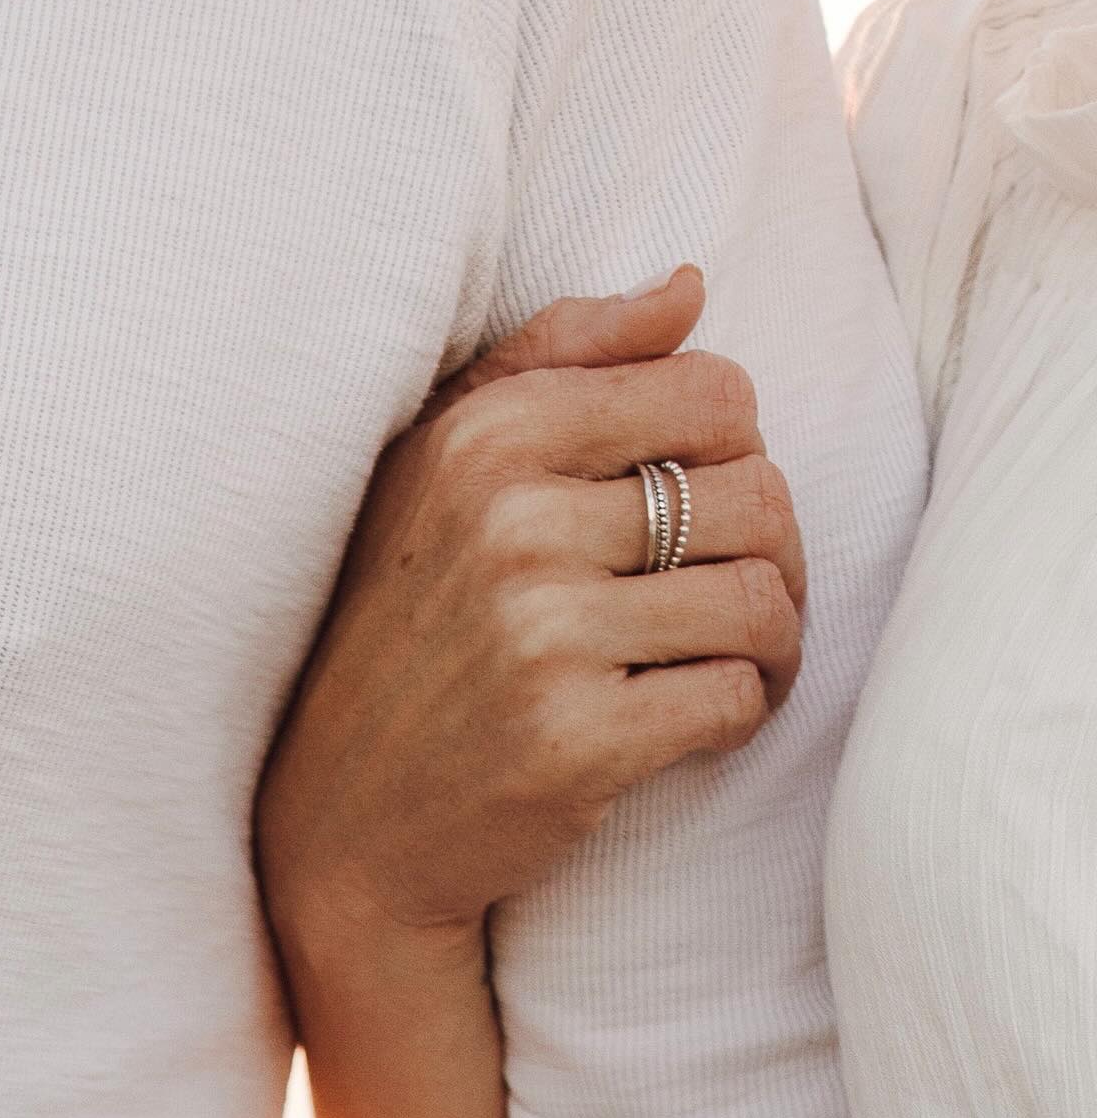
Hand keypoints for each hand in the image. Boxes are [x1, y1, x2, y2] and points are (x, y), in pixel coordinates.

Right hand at [258, 267, 805, 978]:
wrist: (340, 828)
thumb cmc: (403, 633)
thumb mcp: (442, 467)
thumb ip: (560, 356)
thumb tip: (690, 288)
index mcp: (490, 436)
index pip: (713, 392)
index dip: (739, 451)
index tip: (709, 508)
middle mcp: (512, 524)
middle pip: (757, 494)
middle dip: (774, 551)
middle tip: (740, 598)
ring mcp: (543, 637)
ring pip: (760, 598)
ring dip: (776, 637)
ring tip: (744, 658)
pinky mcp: (576, 743)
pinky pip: (735, 697)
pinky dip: (747, 710)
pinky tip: (711, 720)